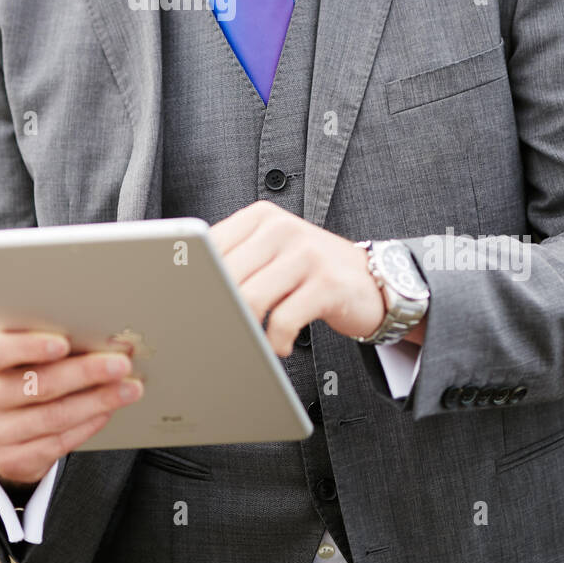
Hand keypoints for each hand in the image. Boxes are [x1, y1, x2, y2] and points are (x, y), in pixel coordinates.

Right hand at [0, 331, 143, 488]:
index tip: (63, 343)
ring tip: (129, 388)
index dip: (29, 347)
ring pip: (54, 416)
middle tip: (120, 364)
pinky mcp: (12, 461)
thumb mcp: (15, 353)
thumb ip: (43, 342)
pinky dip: (88, 424)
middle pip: (36, 385)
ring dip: (98, 400)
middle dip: (85, 372)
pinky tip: (108, 411)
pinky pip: (59, 443)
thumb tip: (98, 336)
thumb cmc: (15, 372)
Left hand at [209, 201, 387, 355]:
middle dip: (219, 309)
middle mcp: (282, 228)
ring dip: (245, 329)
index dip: (197, 279)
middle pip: (227, 275)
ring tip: (249, 340)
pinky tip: (280, 345)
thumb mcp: (272, 253)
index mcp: (261, 217)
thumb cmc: (312, 271)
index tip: (192, 304)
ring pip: (251, 298)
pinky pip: (284, 320)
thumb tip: (190, 290)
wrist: (372, 280)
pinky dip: (276, 341)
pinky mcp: (327, 283)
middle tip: (219, 331)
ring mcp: (307, 253)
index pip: (211, 246)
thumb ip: (237, 261)